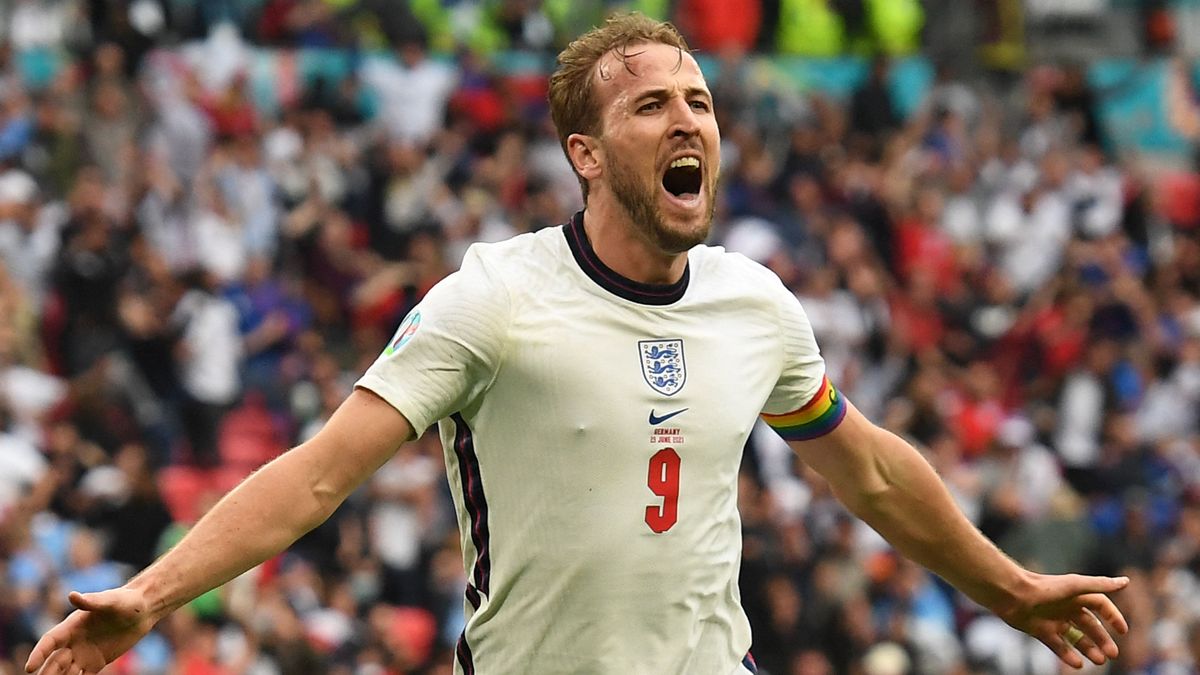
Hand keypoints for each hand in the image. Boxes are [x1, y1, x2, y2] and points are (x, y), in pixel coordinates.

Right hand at [25, 588, 155, 674]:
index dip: (38, 653)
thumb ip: (92, 601)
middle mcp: (74, 642)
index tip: (29, 668)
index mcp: (72, 626)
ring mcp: (83, 654)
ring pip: (65, 672)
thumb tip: (72, 595)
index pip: (50, 641)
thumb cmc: (126, 601)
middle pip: (54, 661)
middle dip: (46, 673)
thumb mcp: (111, 601)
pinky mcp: (95, 663)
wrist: (143, 610)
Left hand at [997, 572, 1129, 668]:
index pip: (1101, 606)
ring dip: (1089, 649)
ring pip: (1076, 638)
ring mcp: (1054, 620)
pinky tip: (1078, 664)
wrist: (1012, 594)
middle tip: (1112, 654)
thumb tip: (1126, 581)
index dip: (1112, 617)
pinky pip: (1058, 646)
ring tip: (1099, 661)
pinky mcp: (1041, 631)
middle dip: (1103, 640)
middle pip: (1090, 626)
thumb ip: (1100, 585)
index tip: (1123, 631)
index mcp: (1076, 595)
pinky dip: (1068, 655)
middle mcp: (1066, 607)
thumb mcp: (1075, 586)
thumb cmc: (1045, 587)